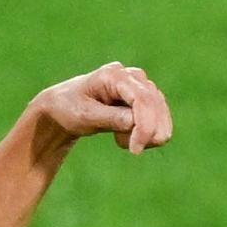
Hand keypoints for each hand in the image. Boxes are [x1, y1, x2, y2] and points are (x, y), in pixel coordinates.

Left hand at [36, 61, 170, 154]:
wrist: (65, 107)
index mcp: (114, 75)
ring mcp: (142, 86)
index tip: (135, 150)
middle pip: (156, 107)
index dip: (145, 126)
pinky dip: (146, 136)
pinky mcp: (147, 99)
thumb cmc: (70, 108)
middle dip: (146, 134)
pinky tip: (125, 135)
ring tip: (119, 137)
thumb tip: (134, 122)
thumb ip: (110, 118)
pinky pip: (159, 122)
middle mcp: (133, 76)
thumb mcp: (85, 116)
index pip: (143, 99)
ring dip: (145, 136)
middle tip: (124, 146)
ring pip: (162, 116)